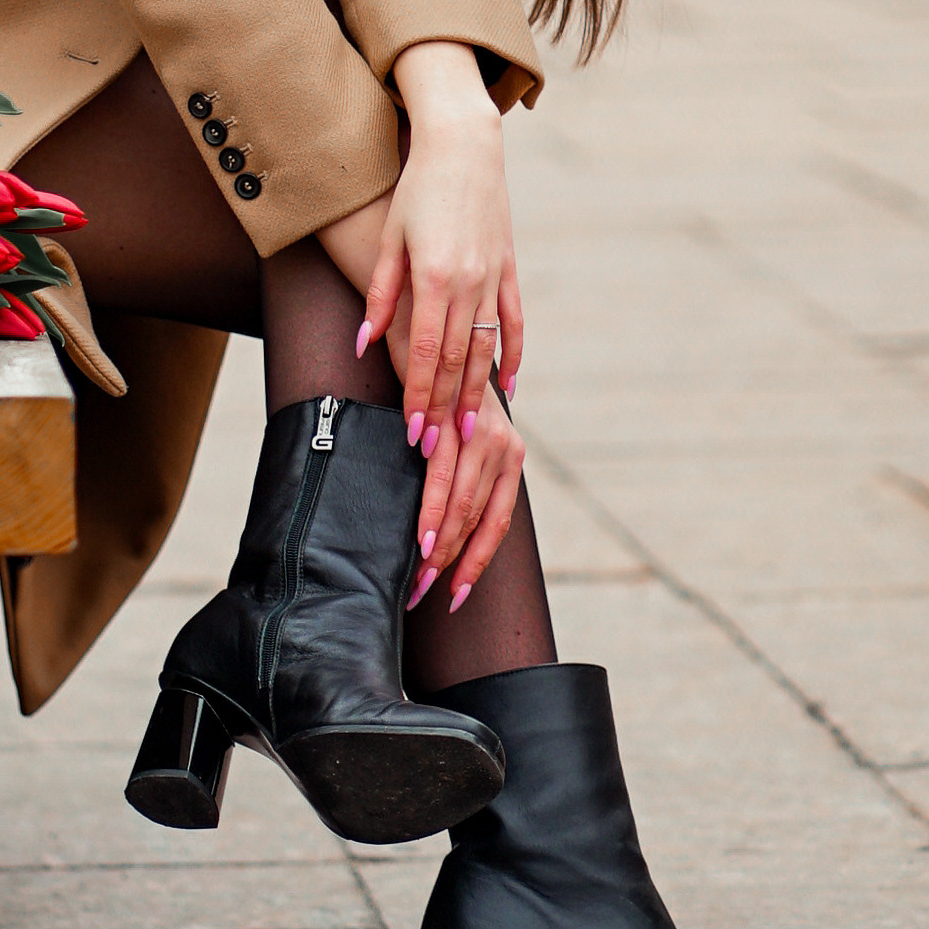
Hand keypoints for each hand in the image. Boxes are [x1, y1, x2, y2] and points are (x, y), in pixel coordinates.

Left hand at [358, 41, 522, 451]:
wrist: (462, 146)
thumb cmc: (416, 191)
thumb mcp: (389, 239)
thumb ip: (379, 294)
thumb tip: (365, 343)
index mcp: (433, 275)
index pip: (425, 351)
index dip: (420, 395)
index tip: (413, 432)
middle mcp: (467, 281)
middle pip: (457, 359)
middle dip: (444, 408)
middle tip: (436, 449)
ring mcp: (493, 276)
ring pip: (486, 347)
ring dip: (477, 393)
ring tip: (468, 431)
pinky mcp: (509, 268)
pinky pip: (513, 322)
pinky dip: (512, 356)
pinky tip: (507, 386)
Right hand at [405, 374, 526, 614]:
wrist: (427, 335)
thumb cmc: (438, 396)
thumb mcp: (460, 438)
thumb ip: (463, 476)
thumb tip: (447, 530)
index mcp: (510, 456)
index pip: (496, 522)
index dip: (477, 561)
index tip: (457, 594)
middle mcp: (505, 445)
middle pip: (479, 518)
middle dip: (452, 560)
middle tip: (423, 590)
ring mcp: (481, 431)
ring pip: (462, 503)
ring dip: (440, 543)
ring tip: (419, 573)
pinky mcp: (452, 419)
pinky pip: (441, 475)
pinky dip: (431, 509)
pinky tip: (419, 534)